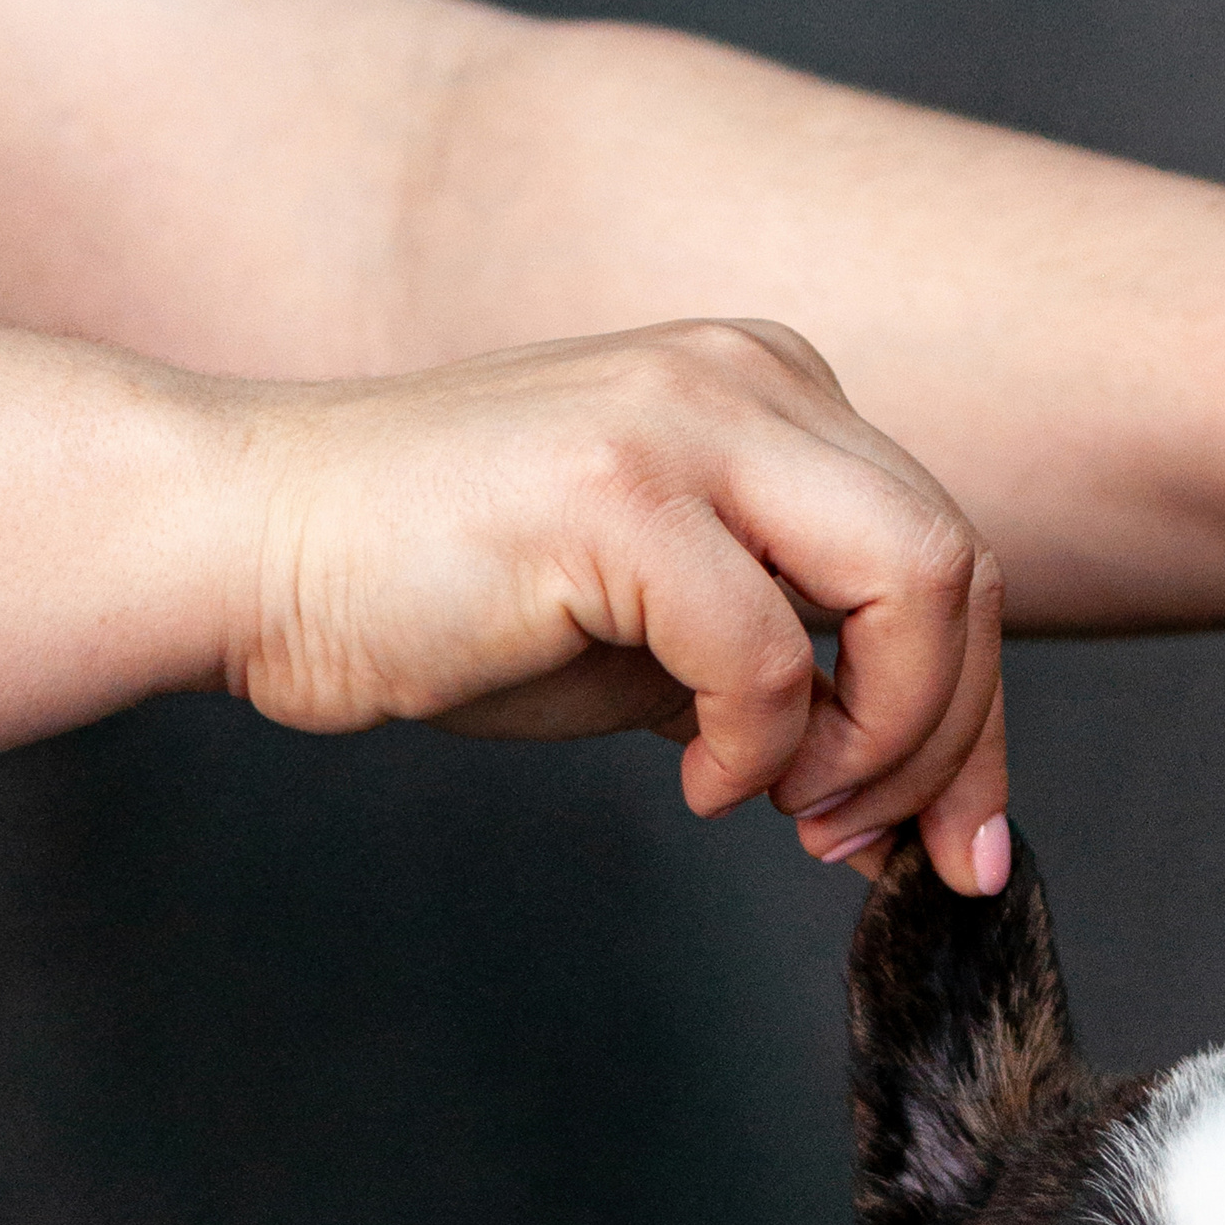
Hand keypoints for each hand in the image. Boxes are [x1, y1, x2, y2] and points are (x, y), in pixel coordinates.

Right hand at [228, 319, 1008, 894]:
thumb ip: (783, 671)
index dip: (975, 720)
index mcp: (770, 392)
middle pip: (958, 569)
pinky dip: (761, 748)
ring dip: (881, 740)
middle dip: (953, 741)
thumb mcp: (655, 634)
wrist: (249, 543)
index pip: (943, 557)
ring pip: (912, 585)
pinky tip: (693, 781)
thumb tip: (897, 779)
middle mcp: (748, 376)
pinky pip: (773, 652)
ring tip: (791, 810)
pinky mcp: (616, 489)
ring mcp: (685, 417)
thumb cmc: (439, 594)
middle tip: (877, 849)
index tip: (957, 844)